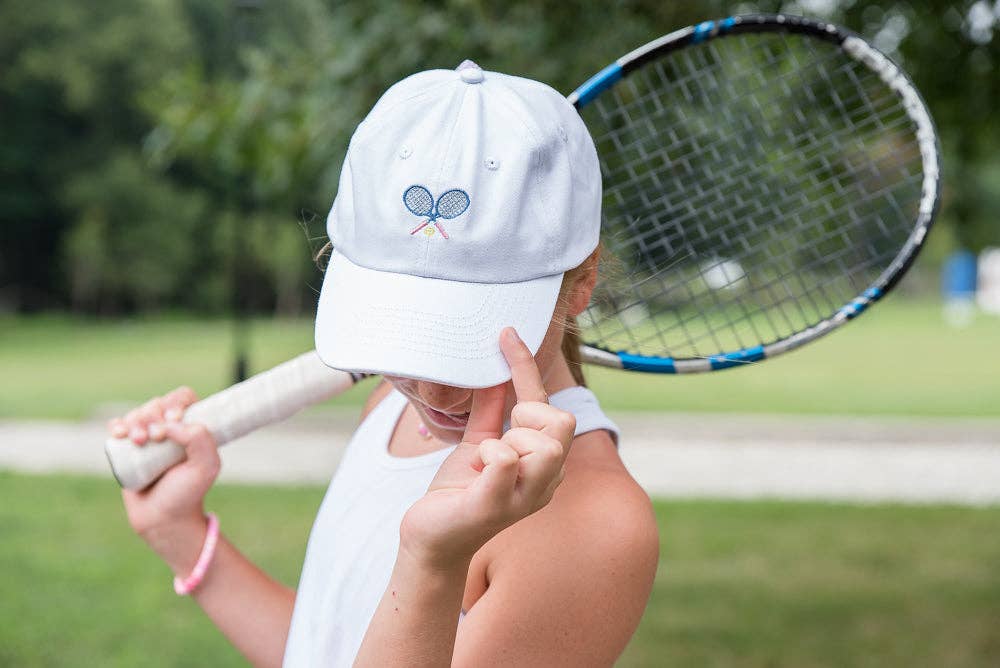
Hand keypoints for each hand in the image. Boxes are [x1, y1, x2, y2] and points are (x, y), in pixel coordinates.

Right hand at [107, 387, 220, 572]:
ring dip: (135, 421)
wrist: (162, 518)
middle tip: (154, 438)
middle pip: (157, 404)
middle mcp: (170, 429)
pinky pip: (119, 427)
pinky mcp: (127, 449)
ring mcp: (147, 438)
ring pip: (137, 414)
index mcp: (192, 428)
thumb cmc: (188, 493)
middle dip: (152, 415)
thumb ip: (200, 439)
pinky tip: (119, 433)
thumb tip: (172, 423)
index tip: (173, 420)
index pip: (183, 398)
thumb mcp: (206, 466)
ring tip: (139, 441)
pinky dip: (117, 425)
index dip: (176, 402)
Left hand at [399, 328, 575, 569]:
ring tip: (483, 461)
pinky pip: (505, 461)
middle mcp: (545, 482)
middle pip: (562, 423)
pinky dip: (488, 456)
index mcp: (543, 462)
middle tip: (496, 439)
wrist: (430, 537)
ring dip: (505, 443)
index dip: (525, 364)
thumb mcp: (478, 442)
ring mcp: (523, 498)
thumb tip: (495, 371)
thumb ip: (490, 411)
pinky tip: (474, 472)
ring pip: (544, 445)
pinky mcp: (494, 508)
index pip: (546, 403)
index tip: (506, 332)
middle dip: (527, 418)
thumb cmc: (459, 492)